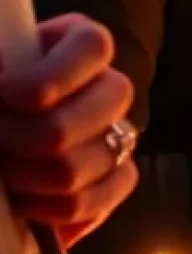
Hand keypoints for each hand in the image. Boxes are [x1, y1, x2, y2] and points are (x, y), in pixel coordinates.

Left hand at [0, 14, 139, 243]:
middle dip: (25, 136)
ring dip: (24, 176)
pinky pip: (90, 203)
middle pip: (89, 115)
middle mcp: (108, 88)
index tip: (4, 95)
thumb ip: (0, 74)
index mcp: (80, 45)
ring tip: (0, 173)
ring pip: (79, 167)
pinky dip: (46, 209)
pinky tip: (21, 201)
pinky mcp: (115, 180)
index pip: (94, 47)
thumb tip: (2, 97)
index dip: (48, 77)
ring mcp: (117, 135)